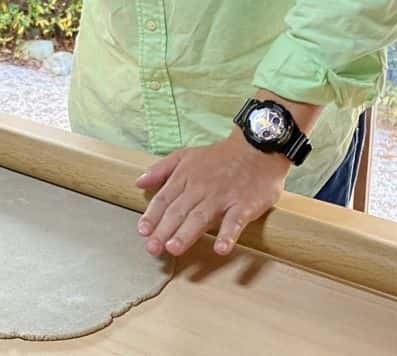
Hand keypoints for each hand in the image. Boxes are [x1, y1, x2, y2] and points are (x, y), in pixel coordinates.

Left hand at [134, 131, 288, 257]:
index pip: (164, 199)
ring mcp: (222, 197)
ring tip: (173, 249)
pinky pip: (235, 221)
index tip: (142, 231)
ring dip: (186, 233)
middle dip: (163, 230)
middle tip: (152, 248)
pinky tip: (220, 249)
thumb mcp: (186, 156)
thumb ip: (161, 169)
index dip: (152, 216)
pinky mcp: (244, 205)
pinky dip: (228, 235)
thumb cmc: (219, 157)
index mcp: (185, 177)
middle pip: (178, 211)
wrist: (257, 148)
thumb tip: (138, 182)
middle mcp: (200, 188)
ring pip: (201, 217)